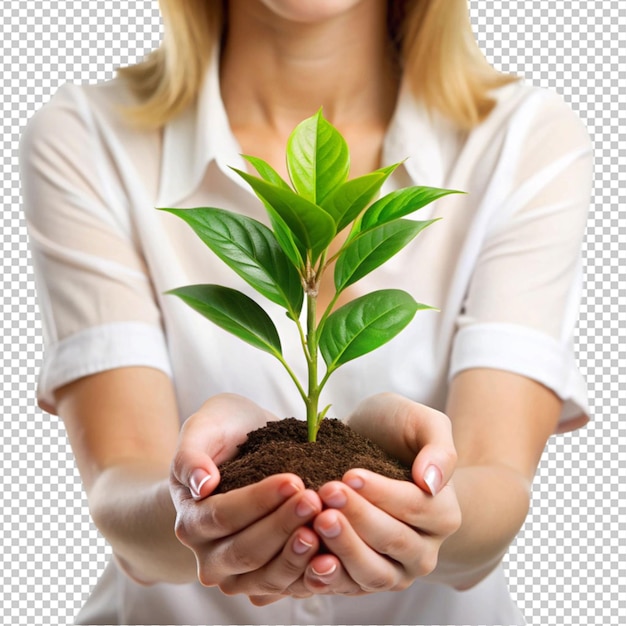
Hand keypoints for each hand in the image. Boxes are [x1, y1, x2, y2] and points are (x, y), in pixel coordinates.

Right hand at [169, 393, 322, 601]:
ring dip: (297, 554)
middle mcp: (210, 554)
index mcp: (191, 520)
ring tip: (325, 526)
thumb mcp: (204, 427)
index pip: (223, 517)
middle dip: (282, 526)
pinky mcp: (268, 578)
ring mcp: (240, 573)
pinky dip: (308, 575)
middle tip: (314, 500)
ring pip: (267, 576)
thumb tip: (201, 484)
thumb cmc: (224, 431)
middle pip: (246, 551)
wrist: (246, 445)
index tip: (292, 481)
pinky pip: (287, 586)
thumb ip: (192, 454)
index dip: (258, 502)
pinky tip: (331, 558)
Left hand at [299, 393, 461, 594]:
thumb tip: (432, 482)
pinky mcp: (361, 579)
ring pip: (372, 572)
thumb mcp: (421, 422)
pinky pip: (346, 586)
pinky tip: (309, 558)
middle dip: (358, 518)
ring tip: (318, 521)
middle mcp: (423, 550)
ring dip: (344, 548)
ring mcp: (393, 570)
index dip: (382, 493)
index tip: (350, 475)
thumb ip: (438, 448)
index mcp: (444, 514)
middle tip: (326, 494)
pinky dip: (328, 577)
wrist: (368, 444)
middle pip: (393, 541)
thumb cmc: (396, 430)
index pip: (415, 507)